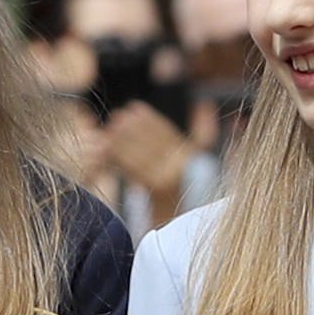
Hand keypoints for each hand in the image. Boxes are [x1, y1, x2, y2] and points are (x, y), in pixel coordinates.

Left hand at [101, 101, 193, 216]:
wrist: (180, 210)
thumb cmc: (188, 177)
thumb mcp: (202, 153)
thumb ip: (205, 128)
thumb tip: (204, 104)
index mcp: (191, 153)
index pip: (166, 130)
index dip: (149, 117)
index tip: (134, 107)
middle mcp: (181, 164)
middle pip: (152, 140)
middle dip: (132, 127)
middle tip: (116, 117)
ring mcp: (167, 176)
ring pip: (140, 153)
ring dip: (122, 140)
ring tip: (109, 129)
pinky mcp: (154, 187)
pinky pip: (133, 168)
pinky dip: (120, 157)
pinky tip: (108, 148)